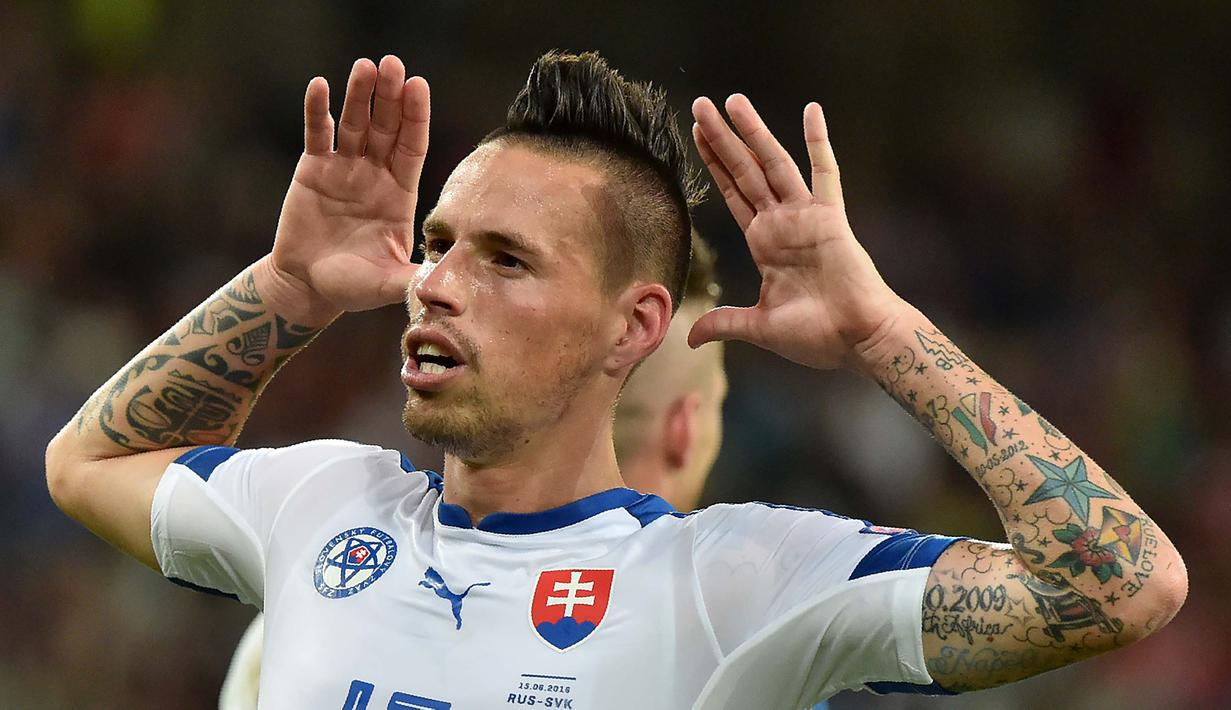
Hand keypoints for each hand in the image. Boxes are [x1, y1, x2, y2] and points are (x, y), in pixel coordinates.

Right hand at [268, 56, 429, 319]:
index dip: (416, 117)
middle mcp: (376, 174)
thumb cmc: (353, 286)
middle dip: (390, 96)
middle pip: (386, 127)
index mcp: (400, 193)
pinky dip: (317, 111)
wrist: (308, 286)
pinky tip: (321, 86)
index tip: (419, 86)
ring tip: (364, 66)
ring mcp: (345, 168)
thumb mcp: (387, 283)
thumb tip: (440, 285)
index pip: (412, 147)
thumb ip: (411, 278)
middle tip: (393, 64)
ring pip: (354, 124)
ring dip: (358, 95)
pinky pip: (317, 134)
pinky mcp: (313, 169)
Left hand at [689, 95, 907, 369]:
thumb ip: (725, 323)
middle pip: (745, 170)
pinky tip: (812, 111)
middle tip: (700, 105)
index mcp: (765, 243)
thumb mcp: (759, 328)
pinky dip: (819, 142)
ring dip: (753, 132)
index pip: (733, 193)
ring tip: (732, 100)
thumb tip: (691, 337)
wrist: (857, 340)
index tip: (697, 135)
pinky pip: (826, 173)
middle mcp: (782, 223)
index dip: (715, 165)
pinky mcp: (831, 219)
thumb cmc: (816, 337)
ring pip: (774, 164)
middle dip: (722, 139)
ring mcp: (806, 217)